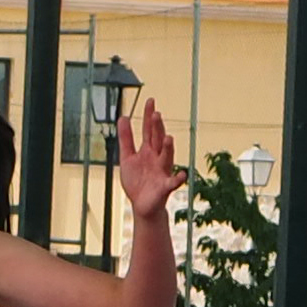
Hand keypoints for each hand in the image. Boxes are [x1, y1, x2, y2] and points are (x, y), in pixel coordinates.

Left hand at [118, 100, 185, 220]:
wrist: (142, 206)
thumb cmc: (137, 181)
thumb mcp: (127, 157)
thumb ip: (126, 138)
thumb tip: (124, 117)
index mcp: (148, 151)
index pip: (149, 130)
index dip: (149, 116)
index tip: (150, 101)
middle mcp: (157, 158)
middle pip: (158, 141)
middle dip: (157, 128)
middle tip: (156, 114)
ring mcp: (162, 172)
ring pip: (167, 158)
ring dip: (168, 148)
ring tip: (167, 137)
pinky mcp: (165, 187)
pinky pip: (173, 182)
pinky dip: (178, 179)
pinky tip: (182, 175)